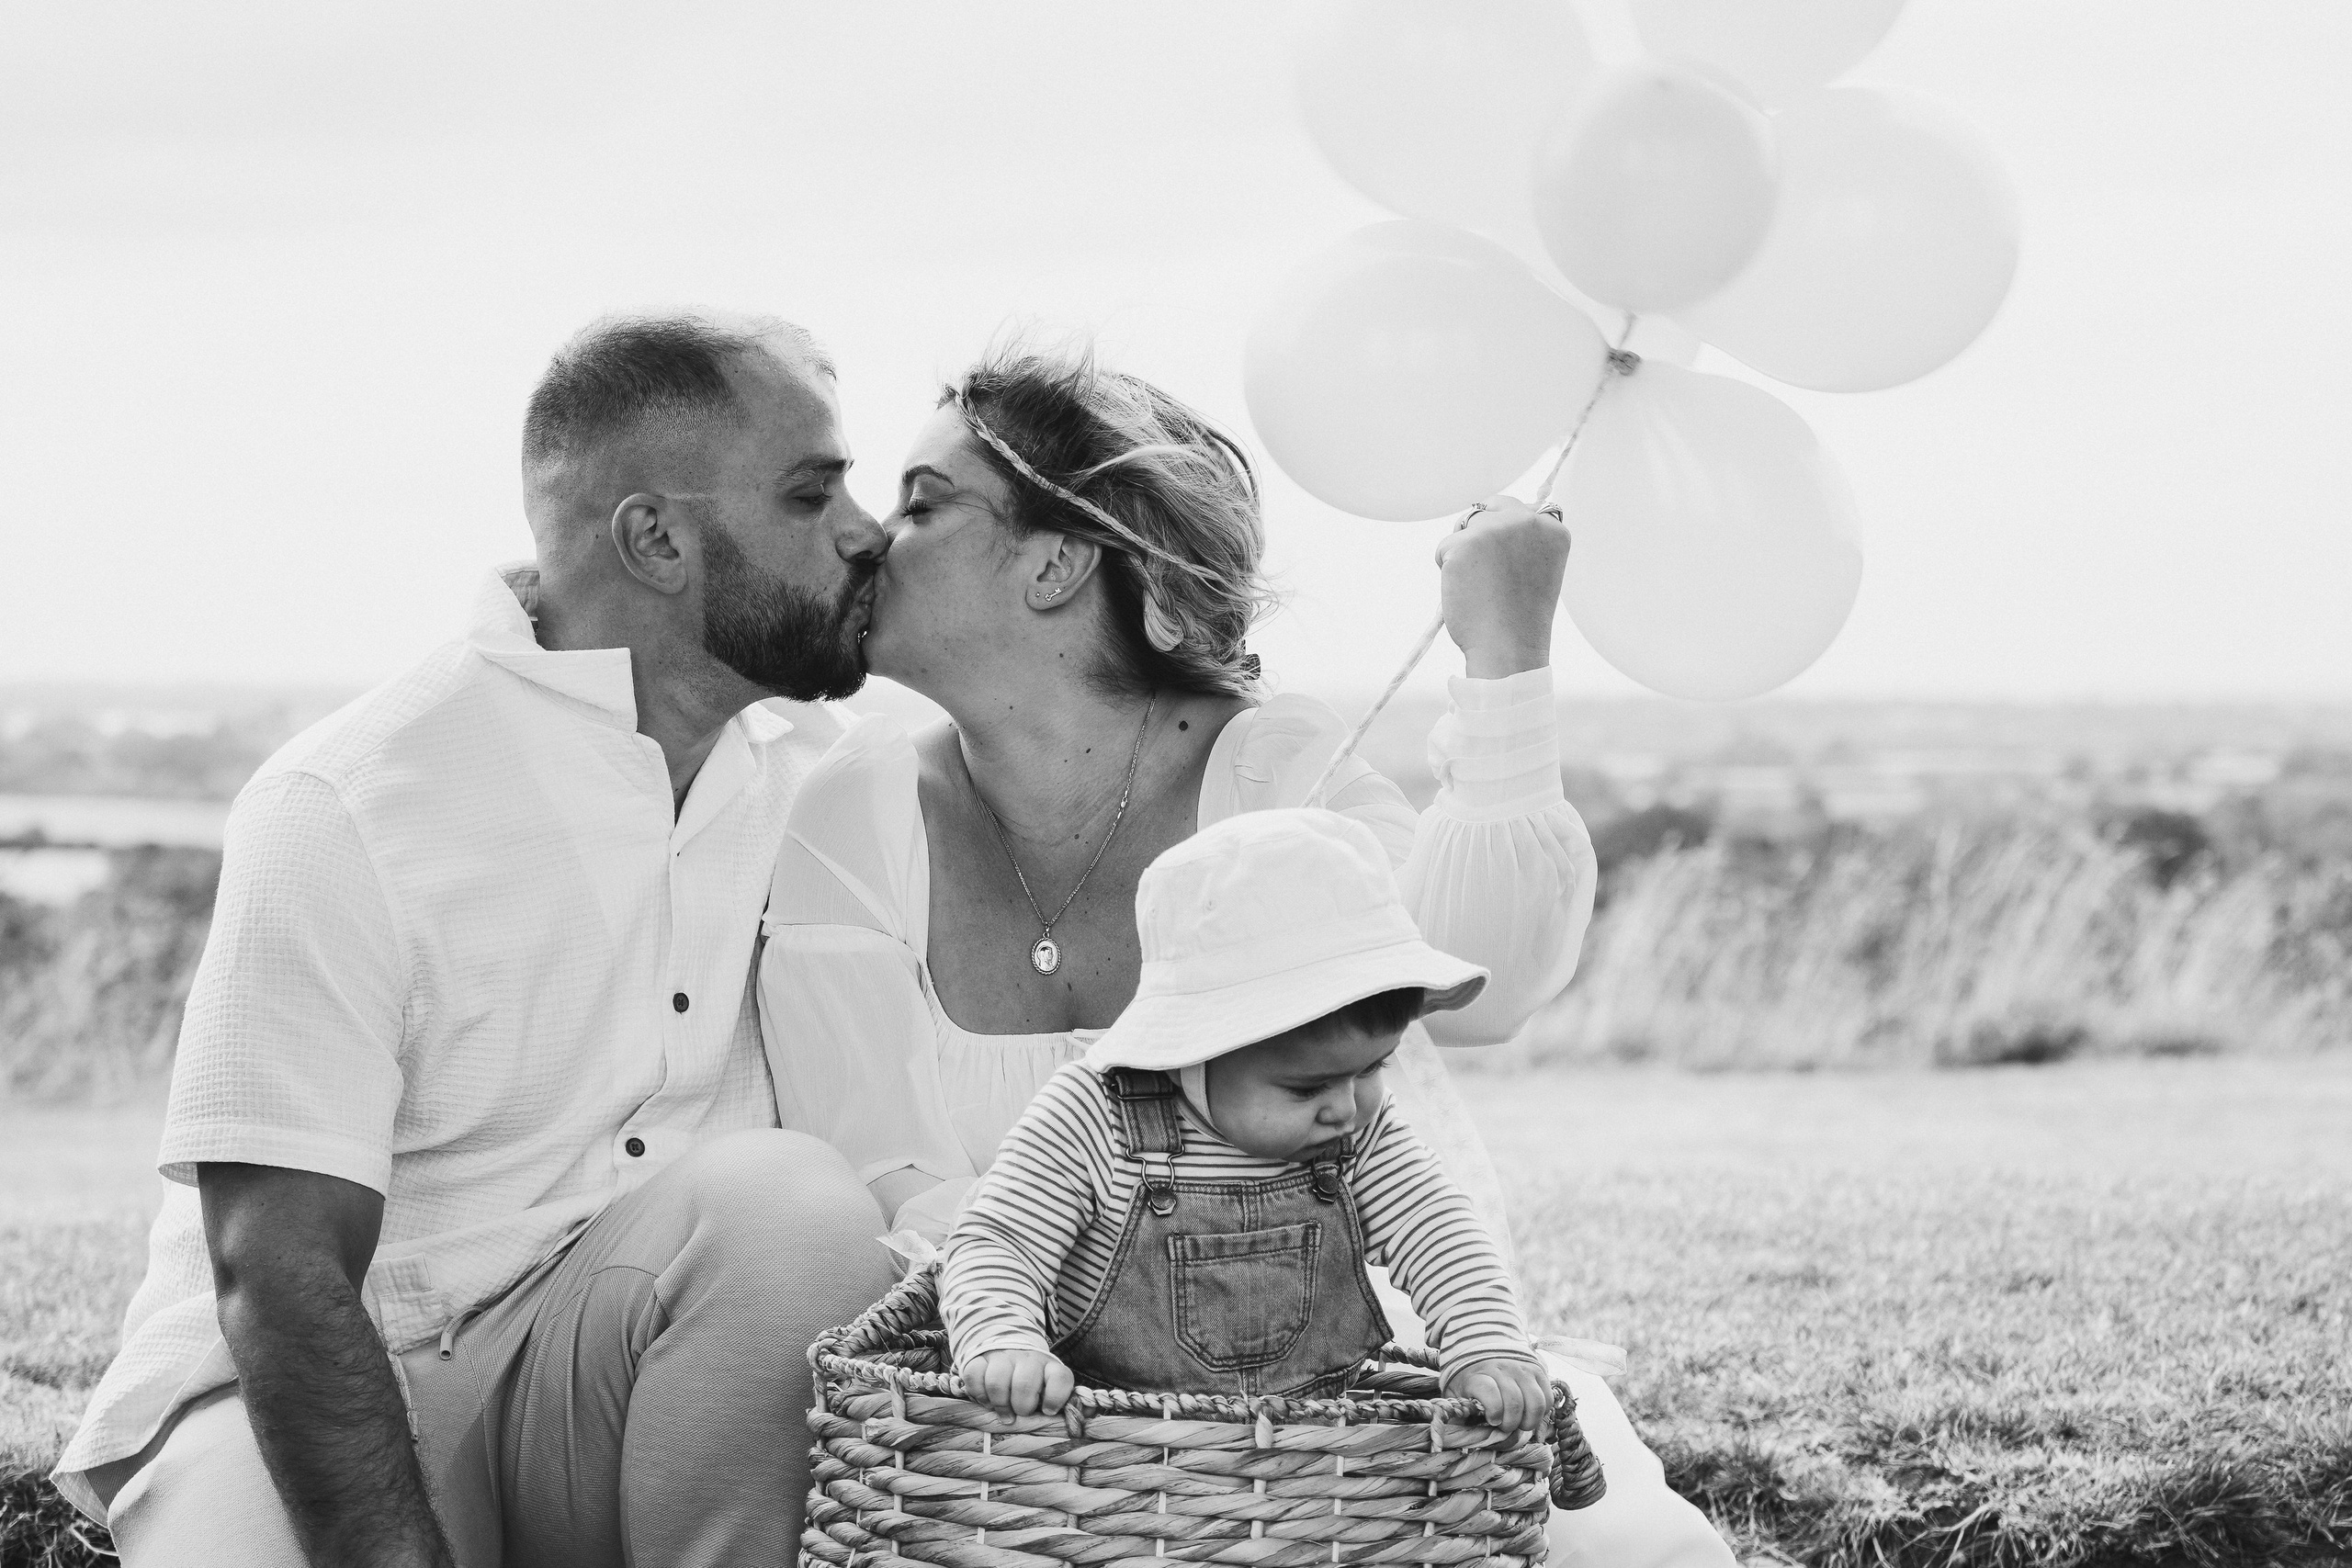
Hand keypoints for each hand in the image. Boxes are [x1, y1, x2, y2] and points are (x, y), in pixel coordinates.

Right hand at [959, 1349, 1075, 1419]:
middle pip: (1024, 1383)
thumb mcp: (1052, 1389)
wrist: (1006, 1349)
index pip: (1060, 1377)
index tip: (1048, 1411)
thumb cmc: (1033, 1381)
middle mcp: (1027, 1359)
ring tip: (1003, 1412)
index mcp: (1050, 1367)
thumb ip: (1069, 1402)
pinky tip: (986, 1400)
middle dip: (1021, 1407)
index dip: (1056, 1398)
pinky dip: (978, 1394)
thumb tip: (1088, 1413)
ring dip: (998, 1403)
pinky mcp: (979, 1359)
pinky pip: (974, 1376)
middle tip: (1019, 1414)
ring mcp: (1002, 1357)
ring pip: (997, 1381)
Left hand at [1436, 496, 1571, 678]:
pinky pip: (1444, 548)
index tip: (1509, 563)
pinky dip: (1447, 569)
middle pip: (1491, 506)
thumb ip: (1526, 540)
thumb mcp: (1538, 568)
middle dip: (1481, 531)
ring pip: (1465, 527)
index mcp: (1553, 528)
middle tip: (1486, 571)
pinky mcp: (1463, 543)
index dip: (1507, 533)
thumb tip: (1494, 517)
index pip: (1521, 509)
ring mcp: (1494, 529)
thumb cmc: (1521, 617)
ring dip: (1463, 551)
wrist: (1507, 647)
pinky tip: (1466, 592)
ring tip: (1480, 586)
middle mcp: (1527, 521)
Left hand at [1445, 1355, 1553, 1436]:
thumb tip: (1468, 1438)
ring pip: (1536, 1402)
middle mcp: (1501, 1369)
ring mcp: (1521, 1369)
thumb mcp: (1455, 1396)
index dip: (1493, 1411)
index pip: (1489, 1391)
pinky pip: (1547, 1399)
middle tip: (1505, 1427)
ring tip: (1520, 1423)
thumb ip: (1460, 1415)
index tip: (1492, 1421)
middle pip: (1515, 1402)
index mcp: (1477, 1375)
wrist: (1483, 1354)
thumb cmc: (1469, 1383)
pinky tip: (1528, 1413)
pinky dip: (1541, 1413)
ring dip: (1529, 1421)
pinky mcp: (1537, 1372)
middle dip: (1511, 1424)